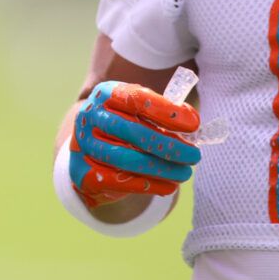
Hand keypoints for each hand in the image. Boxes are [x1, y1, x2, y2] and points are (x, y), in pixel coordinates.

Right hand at [67, 80, 201, 207]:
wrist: (88, 147)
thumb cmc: (124, 123)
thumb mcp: (139, 110)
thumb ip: (163, 112)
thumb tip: (193, 123)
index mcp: (106, 93)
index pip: (137, 99)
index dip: (167, 111)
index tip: (194, 124)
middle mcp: (91, 116)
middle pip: (133, 132)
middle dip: (168, 146)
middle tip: (194, 155)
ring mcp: (85, 144)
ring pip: (127, 159)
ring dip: (161, 168)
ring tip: (185, 173)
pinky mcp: (84, 171)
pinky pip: (119, 181)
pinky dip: (148, 184)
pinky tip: (169, 186)